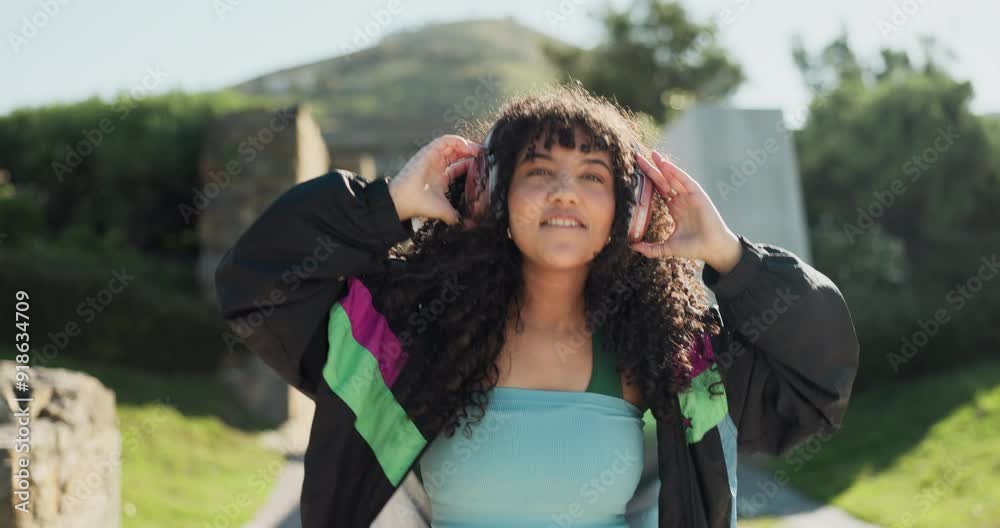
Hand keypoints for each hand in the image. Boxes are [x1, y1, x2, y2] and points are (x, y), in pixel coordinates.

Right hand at [388, 135, 480, 224]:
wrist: (404, 200)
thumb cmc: (421, 204)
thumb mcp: (444, 211)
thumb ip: (456, 216)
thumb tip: (468, 225)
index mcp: (442, 177)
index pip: (460, 166)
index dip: (471, 164)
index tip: (484, 166)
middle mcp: (438, 166)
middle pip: (458, 153)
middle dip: (472, 152)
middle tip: (484, 155)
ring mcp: (433, 157)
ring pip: (453, 145)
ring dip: (467, 145)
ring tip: (478, 150)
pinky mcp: (428, 151)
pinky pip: (445, 141)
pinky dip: (457, 141)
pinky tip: (467, 147)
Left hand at [629, 150, 742, 273]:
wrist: (712, 249)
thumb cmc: (693, 248)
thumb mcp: (667, 247)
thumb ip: (651, 248)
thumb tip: (632, 247)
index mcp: (674, 208)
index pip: (657, 190)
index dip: (647, 181)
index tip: (634, 172)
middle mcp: (681, 200)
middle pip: (662, 180)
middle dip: (651, 169)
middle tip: (637, 156)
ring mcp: (689, 196)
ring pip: (673, 177)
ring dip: (663, 165)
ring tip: (652, 154)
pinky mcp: (698, 195)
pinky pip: (685, 180)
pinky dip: (675, 172)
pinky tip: (665, 164)